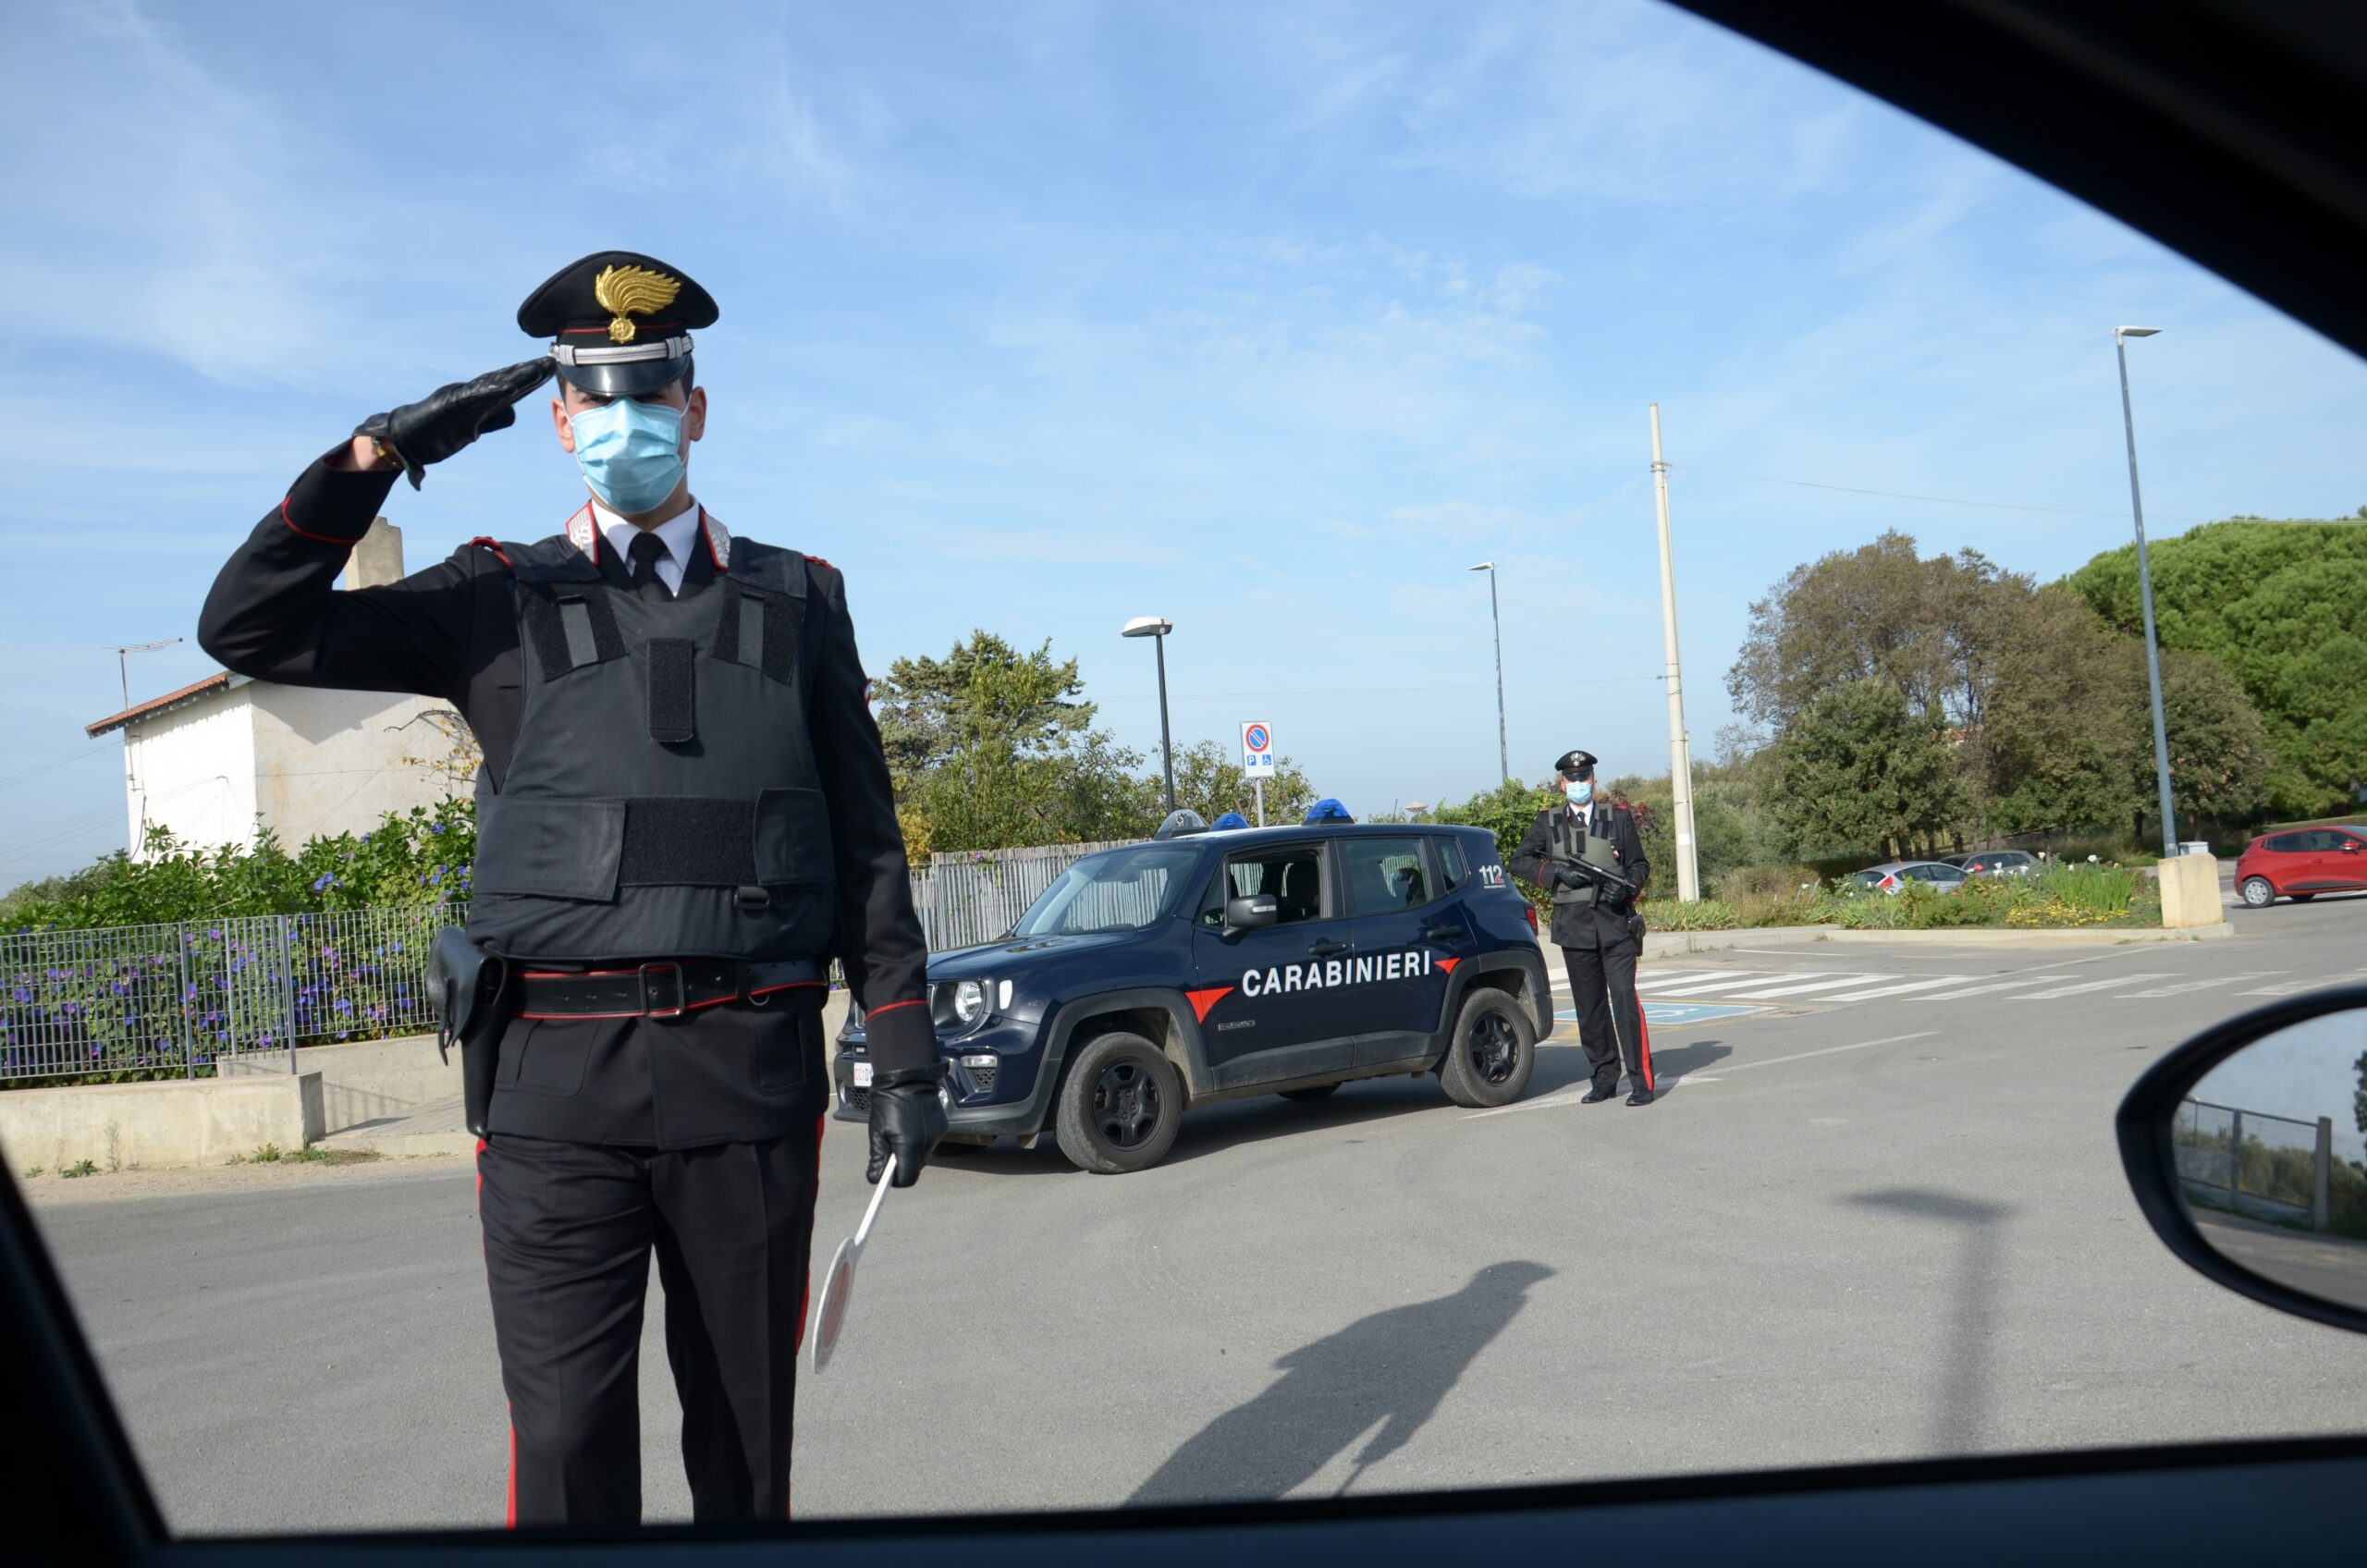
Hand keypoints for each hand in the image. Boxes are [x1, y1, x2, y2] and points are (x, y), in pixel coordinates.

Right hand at [352, 358, 554, 490]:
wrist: (403, 440)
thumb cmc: (435, 434)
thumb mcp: (472, 427)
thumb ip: (493, 420)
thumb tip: (513, 412)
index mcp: (478, 402)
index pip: (509, 388)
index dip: (529, 379)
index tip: (549, 370)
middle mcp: (470, 395)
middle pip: (505, 381)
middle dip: (529, 373)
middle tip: (551, 361)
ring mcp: (461, 398)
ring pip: (493, 385)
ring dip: (516, 377)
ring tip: (537, 368)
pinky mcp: (450, 405)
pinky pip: (474, 397)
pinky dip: (492, 392)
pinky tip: (510, 388)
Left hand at [866, 1067, 947, 1187]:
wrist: (908, 1078)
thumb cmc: (888, 1103)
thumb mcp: (877, 1131)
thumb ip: (878, 1158)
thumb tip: (875, 1178)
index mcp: (909, 1146)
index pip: (907, 1178)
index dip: (896, 1181)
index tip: (887, 1175)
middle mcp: (926, 1144)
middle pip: (915, 1168)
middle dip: (903, 1165)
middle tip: (890, 1150)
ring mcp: (936, 1136)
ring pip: (922, 1156)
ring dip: (911, 1152)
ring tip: (900, 1133)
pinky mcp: (941, 1128)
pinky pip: (929, 1143)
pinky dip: (920, 1140)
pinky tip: (911, 1125)